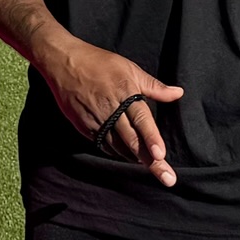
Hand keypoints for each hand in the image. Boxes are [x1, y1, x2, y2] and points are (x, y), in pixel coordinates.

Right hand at [34, 30, 183, 186]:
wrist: (62, 60)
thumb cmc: (98, 62)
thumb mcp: (129, 68)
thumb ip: (154, 86)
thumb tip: (178, 93)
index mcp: (125, 94)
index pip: (142, 121)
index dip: (152, 139)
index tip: (161, 156)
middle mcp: (110, 109)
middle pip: (133, 140)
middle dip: (151, 161)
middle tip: (167, 179)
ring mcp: (95, 118)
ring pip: (118, 145)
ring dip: (134, 157)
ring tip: (150, 168)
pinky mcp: (82, 124)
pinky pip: (102, 143)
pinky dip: (116, 151)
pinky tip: (126, 154)